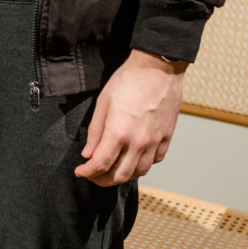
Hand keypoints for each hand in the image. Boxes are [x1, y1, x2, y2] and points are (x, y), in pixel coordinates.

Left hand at [76, 50, 185, 185]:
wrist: (158, 68)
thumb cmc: (128, 80)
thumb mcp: (103, 102)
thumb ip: (95, 132)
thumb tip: (88, 154)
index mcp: (118, 132)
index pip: (100, 165)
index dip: (87, 172)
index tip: (80, 171)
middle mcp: (138, 142)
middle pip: (119, 175)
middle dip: (102, 180)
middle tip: (93, 176)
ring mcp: (155, 141)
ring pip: (139, 172)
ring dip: (123, 176)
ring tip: (112, 170)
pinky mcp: (167, 137)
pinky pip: (155, 161)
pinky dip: (142, 165)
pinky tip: (134, 159)